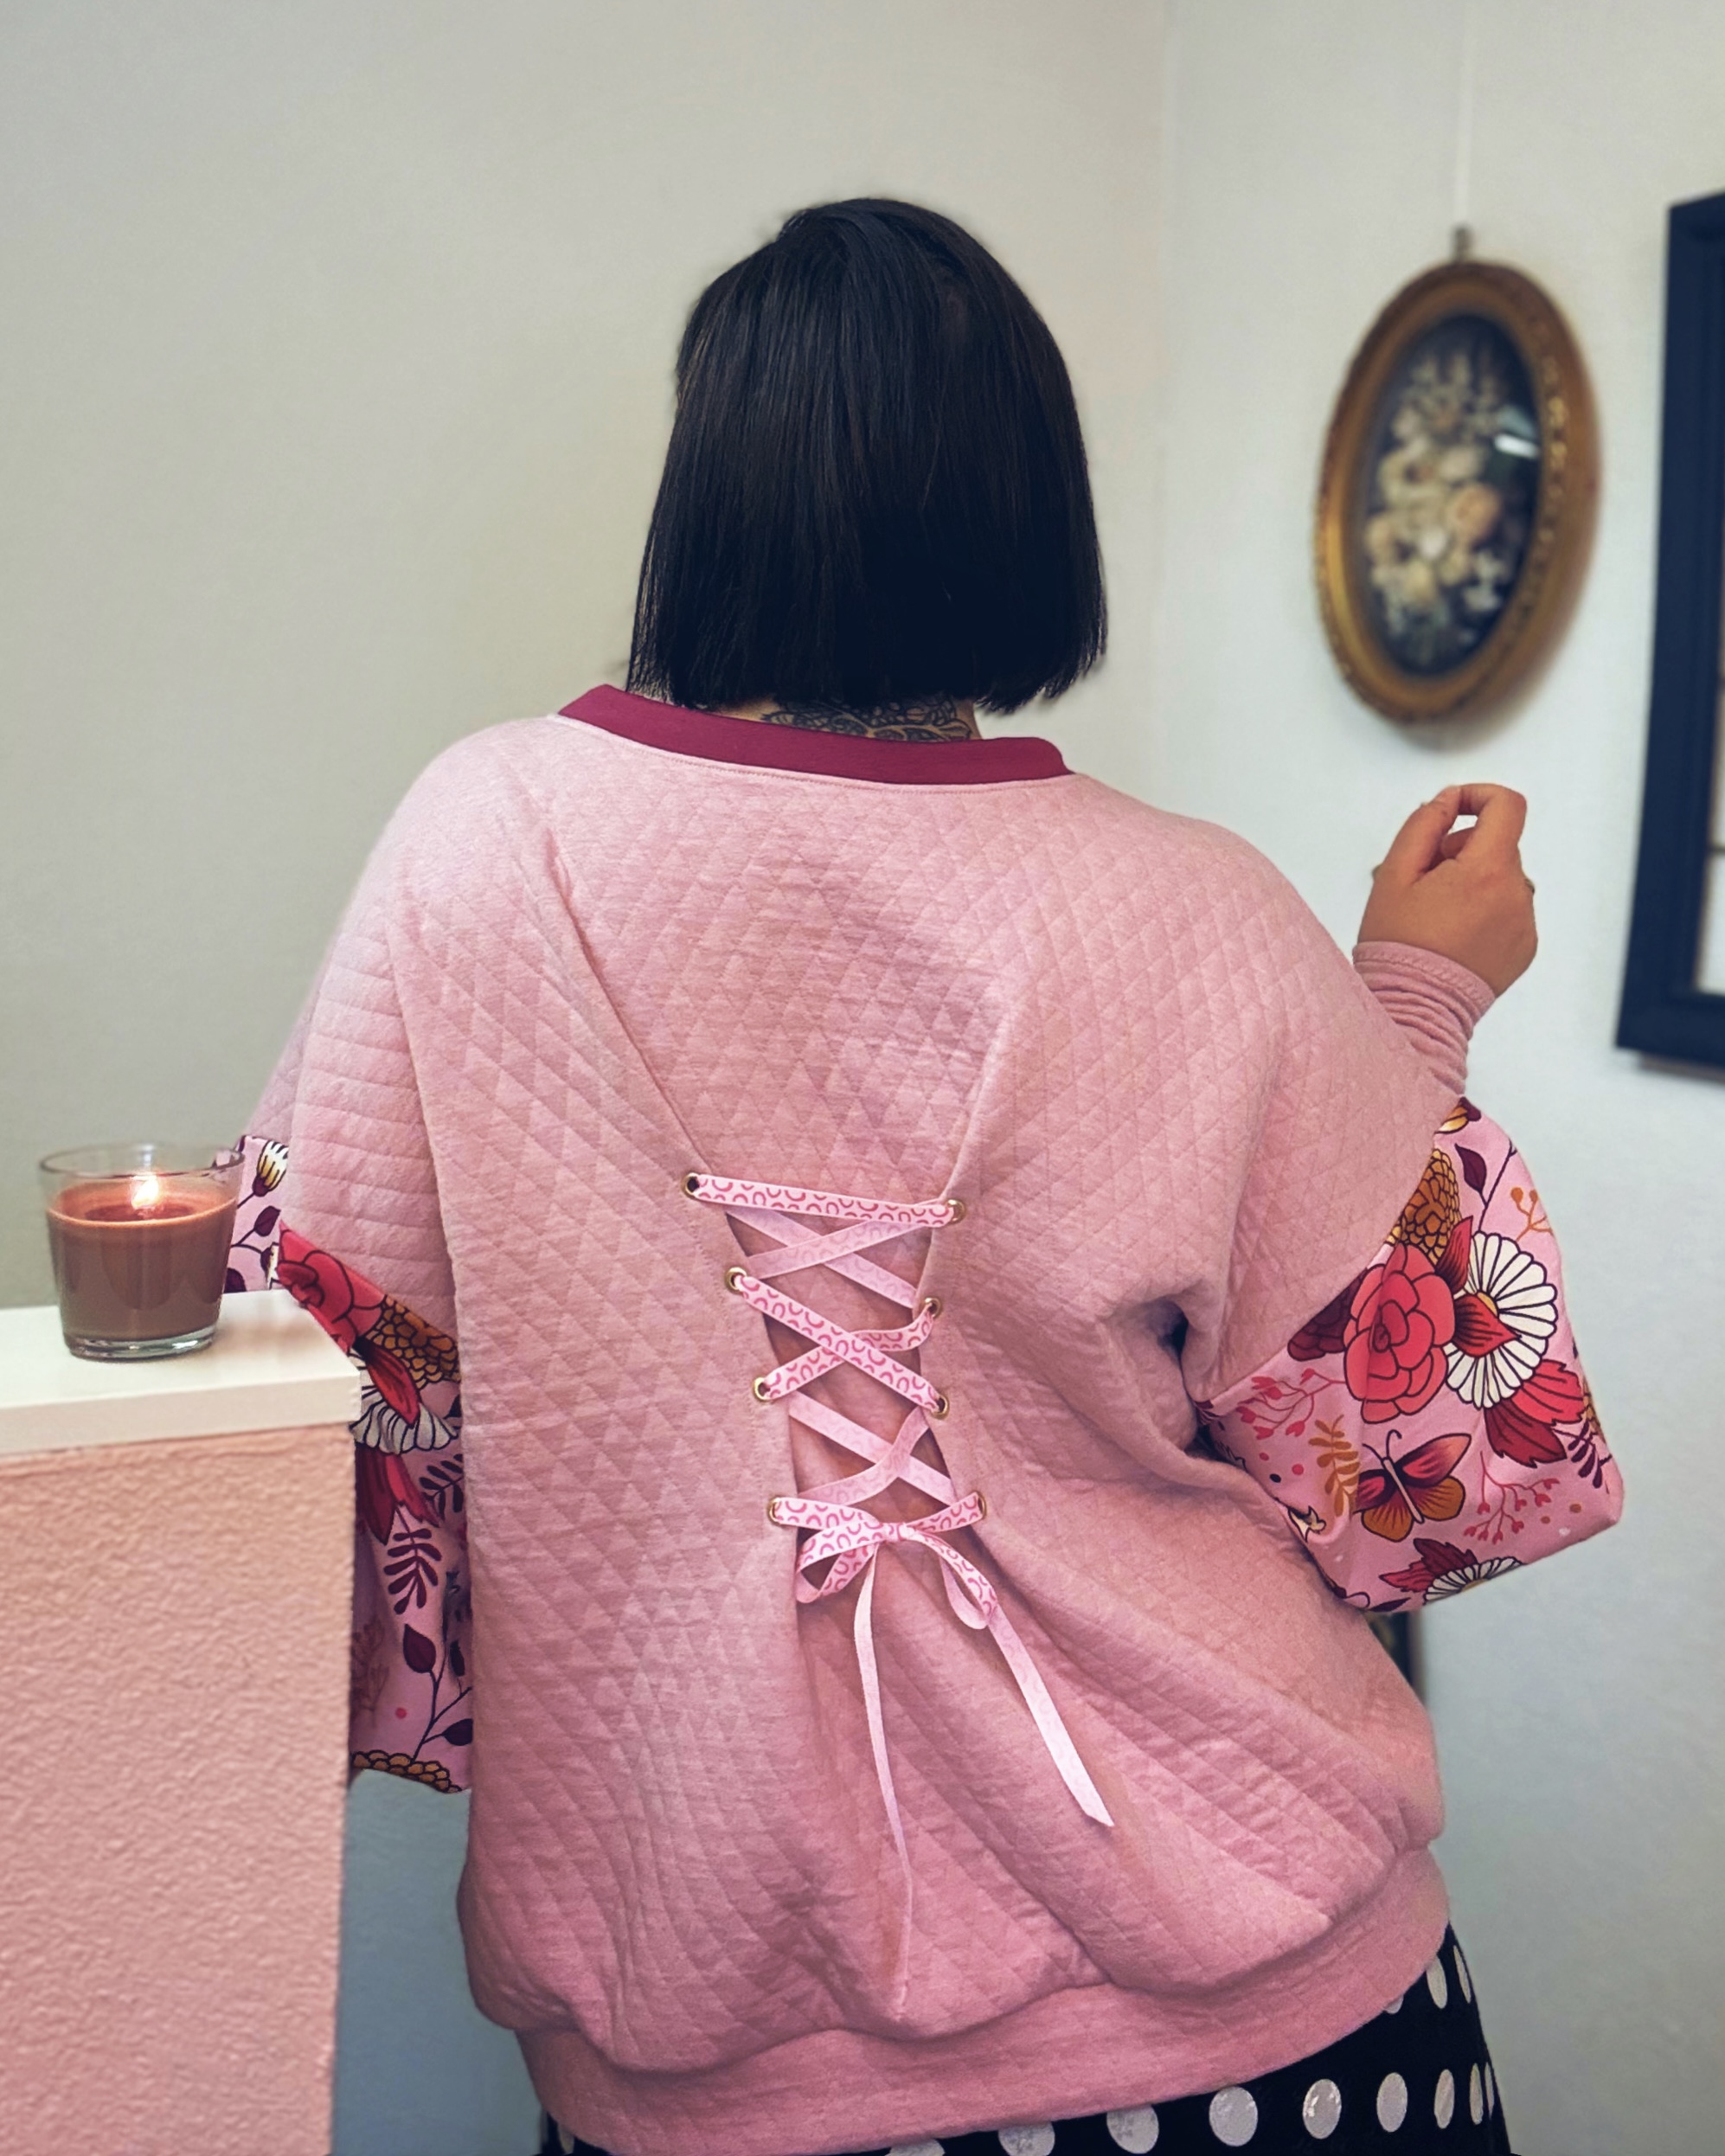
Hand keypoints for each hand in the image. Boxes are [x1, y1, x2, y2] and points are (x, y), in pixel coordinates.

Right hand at [1358, 784, 1536, 994]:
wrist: (1413, 1008)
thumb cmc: (1398, 945)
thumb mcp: (1394, 874)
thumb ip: (1424, 824)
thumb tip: (1448, 800)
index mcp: (1487, 871)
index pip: (1507, 806)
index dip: (1478, 796)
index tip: (1452, 810)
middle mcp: (1517, 894)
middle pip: (1499, 845)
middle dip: (1463, 849)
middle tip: (1425, 880)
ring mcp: (1525, 923)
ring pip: (1503, 877)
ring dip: (1475, 880)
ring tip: (1437, 913)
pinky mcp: (1525, 947)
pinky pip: (1509, 910)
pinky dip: (1485, 910)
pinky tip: (1454, 935)